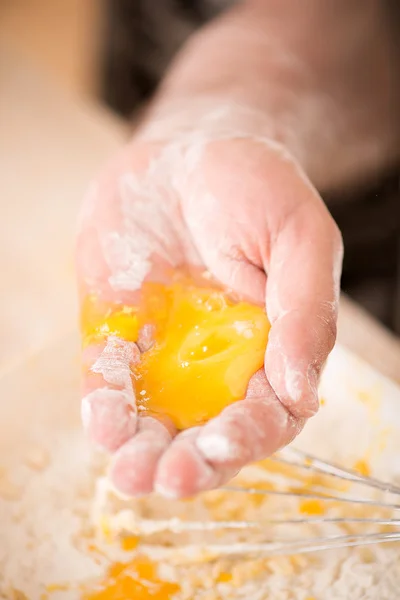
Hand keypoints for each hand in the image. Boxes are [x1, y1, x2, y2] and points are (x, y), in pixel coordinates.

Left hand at [76, 135, 342, 498]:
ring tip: (129, 472)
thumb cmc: (255, 188)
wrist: (188, 153)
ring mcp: (166, 351)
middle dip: (191, 463)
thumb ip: (306, 310)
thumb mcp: (300, 237)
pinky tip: (104, 420)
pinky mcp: (119, 333)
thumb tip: (302, 390)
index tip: (222, 446)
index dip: (247, 438)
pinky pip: (110, 379)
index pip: (268, 414)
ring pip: (156, 418)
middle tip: (169, 479)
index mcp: (274, 349)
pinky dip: (105, 403)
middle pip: (208, 431)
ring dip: (141, 450)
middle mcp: (218, 362)